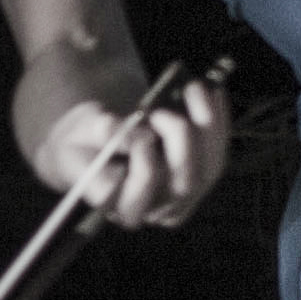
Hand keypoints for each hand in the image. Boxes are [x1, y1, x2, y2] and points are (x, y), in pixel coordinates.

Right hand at [40, 69, 229, 228]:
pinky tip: (213, 93)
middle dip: (181, 141)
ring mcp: (181, 199)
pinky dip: (218, 123)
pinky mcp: (200, 181)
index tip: (140, 133)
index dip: (144, 169)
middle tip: (163, 109)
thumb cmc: (84, 141)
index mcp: (116, 206)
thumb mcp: (82, 131)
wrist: (98, 144)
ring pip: (208, 169)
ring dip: (208, 126)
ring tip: (194, 88)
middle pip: (182, 184)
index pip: (137, 202)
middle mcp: (152, 211)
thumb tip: (133, 133)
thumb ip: (102, 132)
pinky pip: (218, 155)